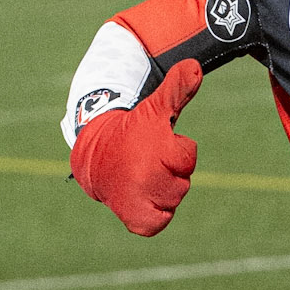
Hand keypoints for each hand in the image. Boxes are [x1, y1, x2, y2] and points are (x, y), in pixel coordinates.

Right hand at [69, 60, 201, 235]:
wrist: (94, 154)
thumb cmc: (130, 130)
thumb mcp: (154, 108)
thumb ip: (177, 89)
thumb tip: (196, 67)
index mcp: (160, 151)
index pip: (187, 157)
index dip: (174, 149)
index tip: (152, 143)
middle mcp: (150, 179)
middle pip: (182, 182)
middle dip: (168, 171)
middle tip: (144, 161)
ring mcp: (142, 201)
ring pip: (172, 200)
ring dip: (161, 190)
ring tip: (139, 176)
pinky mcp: (136, 219)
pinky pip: (158, 222)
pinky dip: (154, 214)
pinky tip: (142, 198)